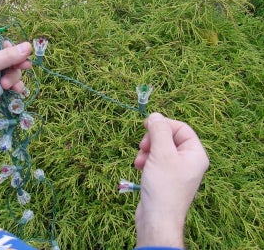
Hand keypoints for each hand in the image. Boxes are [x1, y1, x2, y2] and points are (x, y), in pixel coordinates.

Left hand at [0, 41, 31, 141]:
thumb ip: (7, 56)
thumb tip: (29, 45)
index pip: (3, 48)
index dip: (14, 51)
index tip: (23, 54)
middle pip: (12, 62)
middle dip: (15, 66)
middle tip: (24, 67)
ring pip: (14, 75)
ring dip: (14, 79)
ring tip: (6, 86)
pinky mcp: (1, 95)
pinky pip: (15, 88)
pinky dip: (17, 89)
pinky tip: (15, 92)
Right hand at [134, 112, 208, 247]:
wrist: (157, 219)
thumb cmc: (163, 186)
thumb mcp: (161, 153)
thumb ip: (159, 131)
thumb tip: (155, 115)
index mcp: (195, 154)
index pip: (181, 128)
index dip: (164, 124)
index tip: (146, 125)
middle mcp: (188, 161)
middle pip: (169, 138)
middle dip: (153, 140)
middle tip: (143, 146)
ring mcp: (176, 170)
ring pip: (159, 149)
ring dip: (146, 151)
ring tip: (140, 161)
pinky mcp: (165, 178)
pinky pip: (155, 161)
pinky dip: (146, 161)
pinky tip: (139, 167)